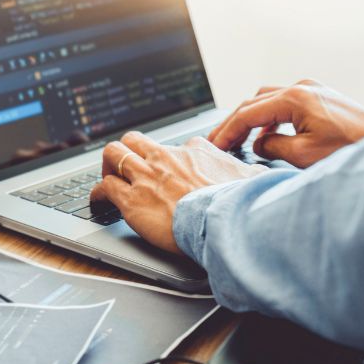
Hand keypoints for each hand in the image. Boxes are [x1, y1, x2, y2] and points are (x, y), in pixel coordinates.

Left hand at [91, 131, 265, 253]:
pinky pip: (105, 187)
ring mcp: (146, 177)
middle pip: (135, 140)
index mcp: (195, 151)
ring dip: (109, 166)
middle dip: (128, 150)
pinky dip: (99, 193)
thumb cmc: (242, 203)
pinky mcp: (132, 199)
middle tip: (128, 166)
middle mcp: (166, 158)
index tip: (171, 171)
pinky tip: (100, 201)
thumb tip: (264, 176)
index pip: (176, 146)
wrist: (226, 223)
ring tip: (110, 177)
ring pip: (113, 155)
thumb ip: (253, 174)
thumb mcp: (255, 179)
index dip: (171, 159)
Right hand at [208, 80, 363, 167]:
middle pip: (254, 102)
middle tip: (218, 141)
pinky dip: (271, 119)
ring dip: (252, 119)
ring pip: (268, 100)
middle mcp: (303, 88)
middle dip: (234, 123)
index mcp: (295, 98)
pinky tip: (268, 136)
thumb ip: (271, 146)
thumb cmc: (353, 151)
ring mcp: (313, 91)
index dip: (227, 131)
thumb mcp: (302, 155)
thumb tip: (258, 144)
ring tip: (239, 140)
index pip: (247, 113)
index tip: (214, 145)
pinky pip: (285, 104)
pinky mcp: (322, 99)